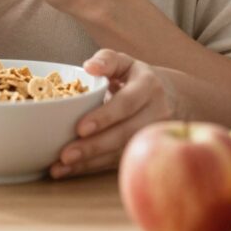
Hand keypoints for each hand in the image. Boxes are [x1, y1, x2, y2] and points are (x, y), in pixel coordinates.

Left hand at [50, 49, 178, 178]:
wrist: (170, 98)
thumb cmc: (136, 78)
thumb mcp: (124, 62)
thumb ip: (106, 60)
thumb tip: (89, 67)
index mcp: (148, 87)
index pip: (126, 103)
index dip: (104, 117)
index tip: (80, 128)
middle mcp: (156, 113)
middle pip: (124, 133)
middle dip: (94, 146)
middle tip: (66, 155)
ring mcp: (151, 135)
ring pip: (120, 152)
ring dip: (89, 162)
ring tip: (61, 167)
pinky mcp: (143, 151)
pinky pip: (117, 162)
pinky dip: (92, 167)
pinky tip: (69, 170)